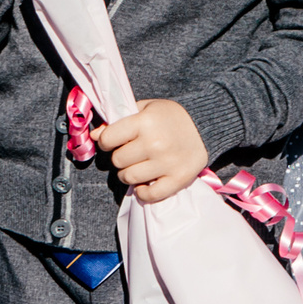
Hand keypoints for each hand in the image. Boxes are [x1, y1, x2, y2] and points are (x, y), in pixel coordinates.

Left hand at [92, 100, 208, 202]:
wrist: (208, 125)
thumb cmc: (171, 117)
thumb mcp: (146, 109)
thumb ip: (119, 120)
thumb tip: (95, 136)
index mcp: (145, 122)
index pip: (107, 139)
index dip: (109, 141)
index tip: (117, 140)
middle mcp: (155, 143)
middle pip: (117, 161)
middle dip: (122, 157)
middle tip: (134, 152)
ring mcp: (167, 162)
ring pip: (129, 178)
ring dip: (130, 174)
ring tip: (141, 166)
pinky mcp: (179, 178)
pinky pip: (150, 194)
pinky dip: (144, 192)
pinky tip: (146, 184)